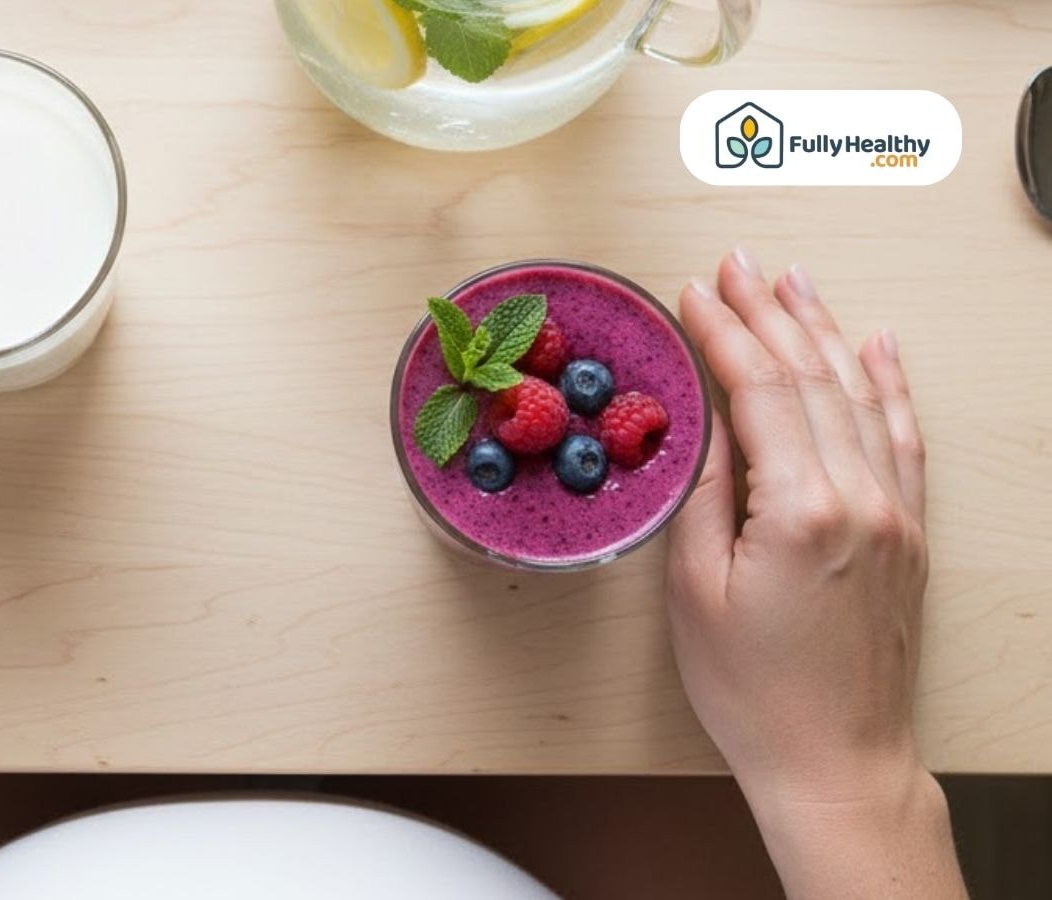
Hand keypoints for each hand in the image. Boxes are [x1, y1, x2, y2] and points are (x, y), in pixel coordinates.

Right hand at [668, 249, 961, 897]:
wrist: (836, 759)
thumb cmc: (753, 689)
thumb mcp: (694, 591)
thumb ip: (706, 495)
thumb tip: (713, 425)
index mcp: (801, 510)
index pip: (760, 391)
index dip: (724, 333)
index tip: (694, 293)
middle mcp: (861, 499)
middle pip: (813, 378)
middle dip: (769, 313)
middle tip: (737, 264)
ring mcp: (895, 513)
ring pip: (862, 395)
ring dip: (825, 331)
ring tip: (793, 283)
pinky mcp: (910, 533)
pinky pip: (905, 437)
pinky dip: (889, 384)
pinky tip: (876, 345)